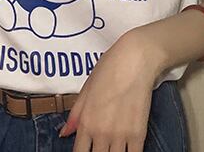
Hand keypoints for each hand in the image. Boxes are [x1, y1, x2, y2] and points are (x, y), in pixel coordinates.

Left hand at [58, 31, 159, 151]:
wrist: (135, 59)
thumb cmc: (109, 68)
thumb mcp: (86, 89)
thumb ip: (76, 114)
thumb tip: (64, 133)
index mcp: (86, 121)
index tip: (86, 150)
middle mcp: (101, 132)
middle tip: (100, 146)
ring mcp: (120, 135)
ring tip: (112, 147)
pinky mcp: (139, 134)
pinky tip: (126, 149)